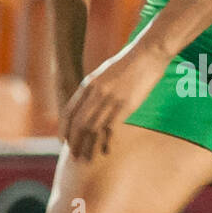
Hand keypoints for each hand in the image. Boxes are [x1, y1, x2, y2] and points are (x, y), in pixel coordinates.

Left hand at [59, 41, 170, 160]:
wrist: (147, 53)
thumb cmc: (129, 63)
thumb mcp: (105, 73)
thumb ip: (95, 88)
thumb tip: (89, 103)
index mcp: (88, 84)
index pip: (69, 112)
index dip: (65, 130)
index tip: (64, 142)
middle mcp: (95, 93)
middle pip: (79, 124)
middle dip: (74, 142)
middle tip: (74, 157)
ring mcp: (110, 99)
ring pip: (93, 129)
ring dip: (88, 146)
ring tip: (87, 159)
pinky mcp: (125, 105)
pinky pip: (110, 128)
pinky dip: (106, 142)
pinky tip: (106, 152)